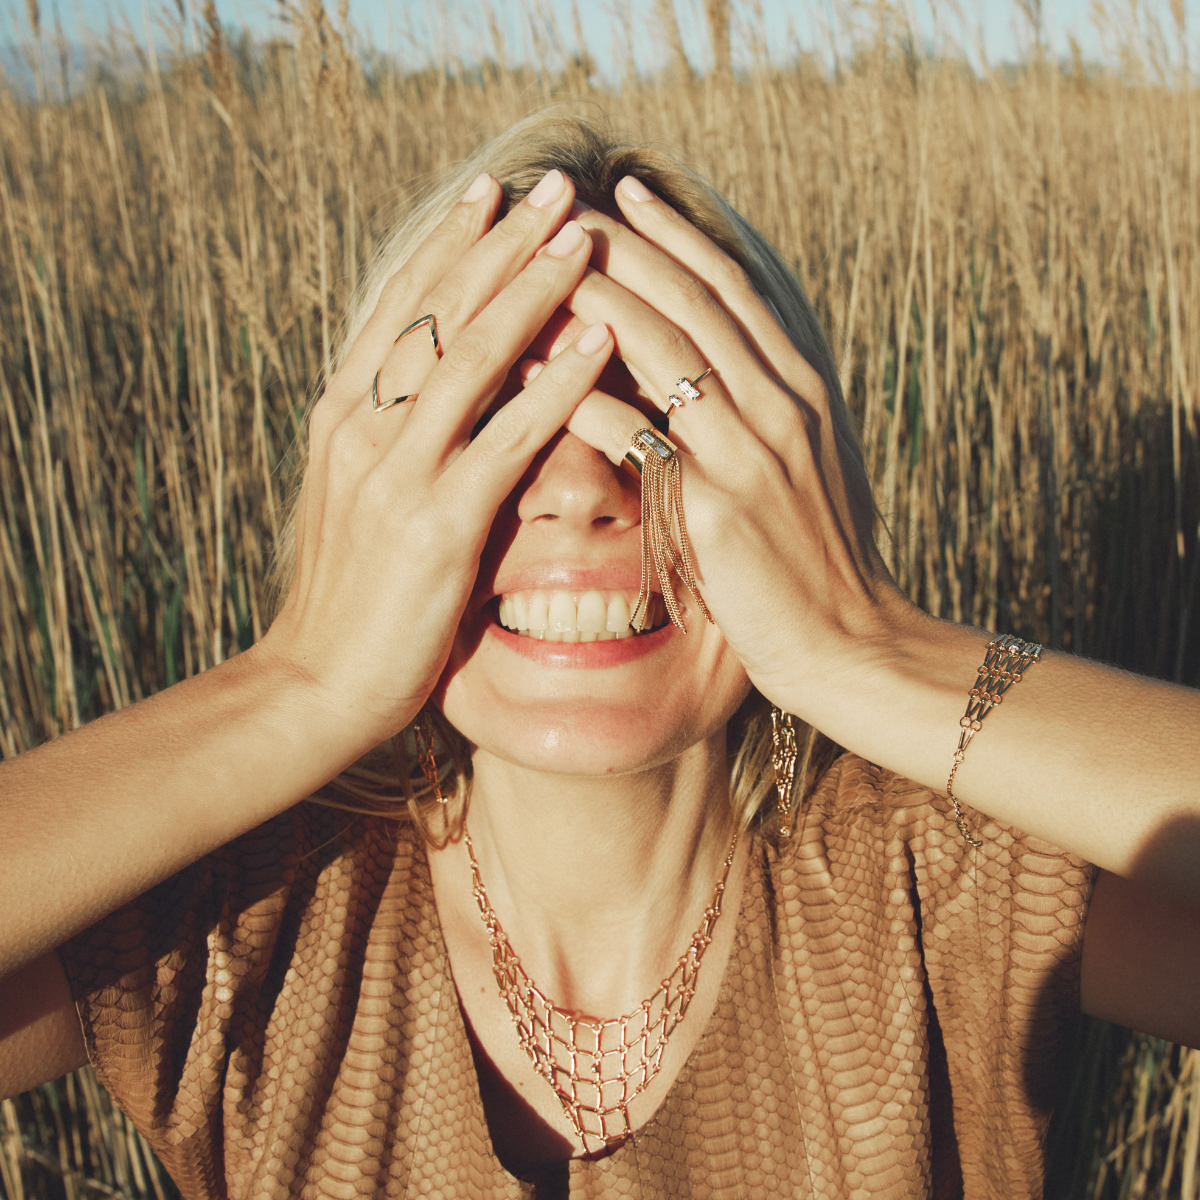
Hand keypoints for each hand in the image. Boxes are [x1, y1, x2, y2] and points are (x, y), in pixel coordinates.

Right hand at [261, 170, 613, 749]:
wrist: (314, 682)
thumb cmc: (349, 595)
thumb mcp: (358, 498)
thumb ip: (392, 440)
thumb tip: (435, 393)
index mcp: (341, 415)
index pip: (401, 306)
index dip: (449, 244)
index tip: (492, 192)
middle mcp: (361, 426)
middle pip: (438, 311)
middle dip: (499, 242)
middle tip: (554, 187)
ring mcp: (396, 471)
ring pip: (472, 356)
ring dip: (532, 289)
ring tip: (583, 237)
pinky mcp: (437, 522)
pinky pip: (507, 436)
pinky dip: (554, 383)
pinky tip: (595, 341)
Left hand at [545, 178, 909, 729]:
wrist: (855, 644)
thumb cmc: (822, 563)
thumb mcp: (807, 469)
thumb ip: (769, 414)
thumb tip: (723, 373)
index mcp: (802, 390)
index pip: (730, 289)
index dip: (674, 235)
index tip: (624, 193)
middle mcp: (782, 406)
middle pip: (691, 299)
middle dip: (621, 244)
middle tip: (556, 205)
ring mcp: (752, 453)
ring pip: (664, 350)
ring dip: (594, 299)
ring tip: (533, 265)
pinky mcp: (718, 509)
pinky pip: (637, 434)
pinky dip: (581, 398)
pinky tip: (533, 373)